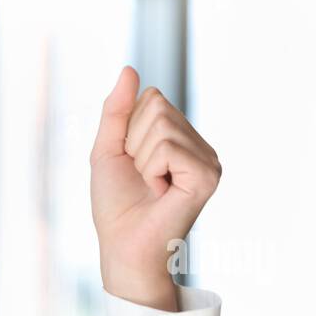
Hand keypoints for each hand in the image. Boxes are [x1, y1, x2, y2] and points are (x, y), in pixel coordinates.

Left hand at [89, 65, 221, 306]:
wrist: (122, 246)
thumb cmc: (115, 205)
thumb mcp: (107, 150)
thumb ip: (117, 110)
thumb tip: (129, 69)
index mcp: (179, 137)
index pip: (151, 97)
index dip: (126, 130)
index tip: (131, 164)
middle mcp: (198, 145)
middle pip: (157, 106)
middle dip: (133, 143)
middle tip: (140, 179)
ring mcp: (208, 159)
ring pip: (162, 124)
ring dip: (141, 159)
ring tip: (150, 187)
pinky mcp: (207, 174)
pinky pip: (168, 146)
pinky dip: (152, 169)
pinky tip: (161, 192)